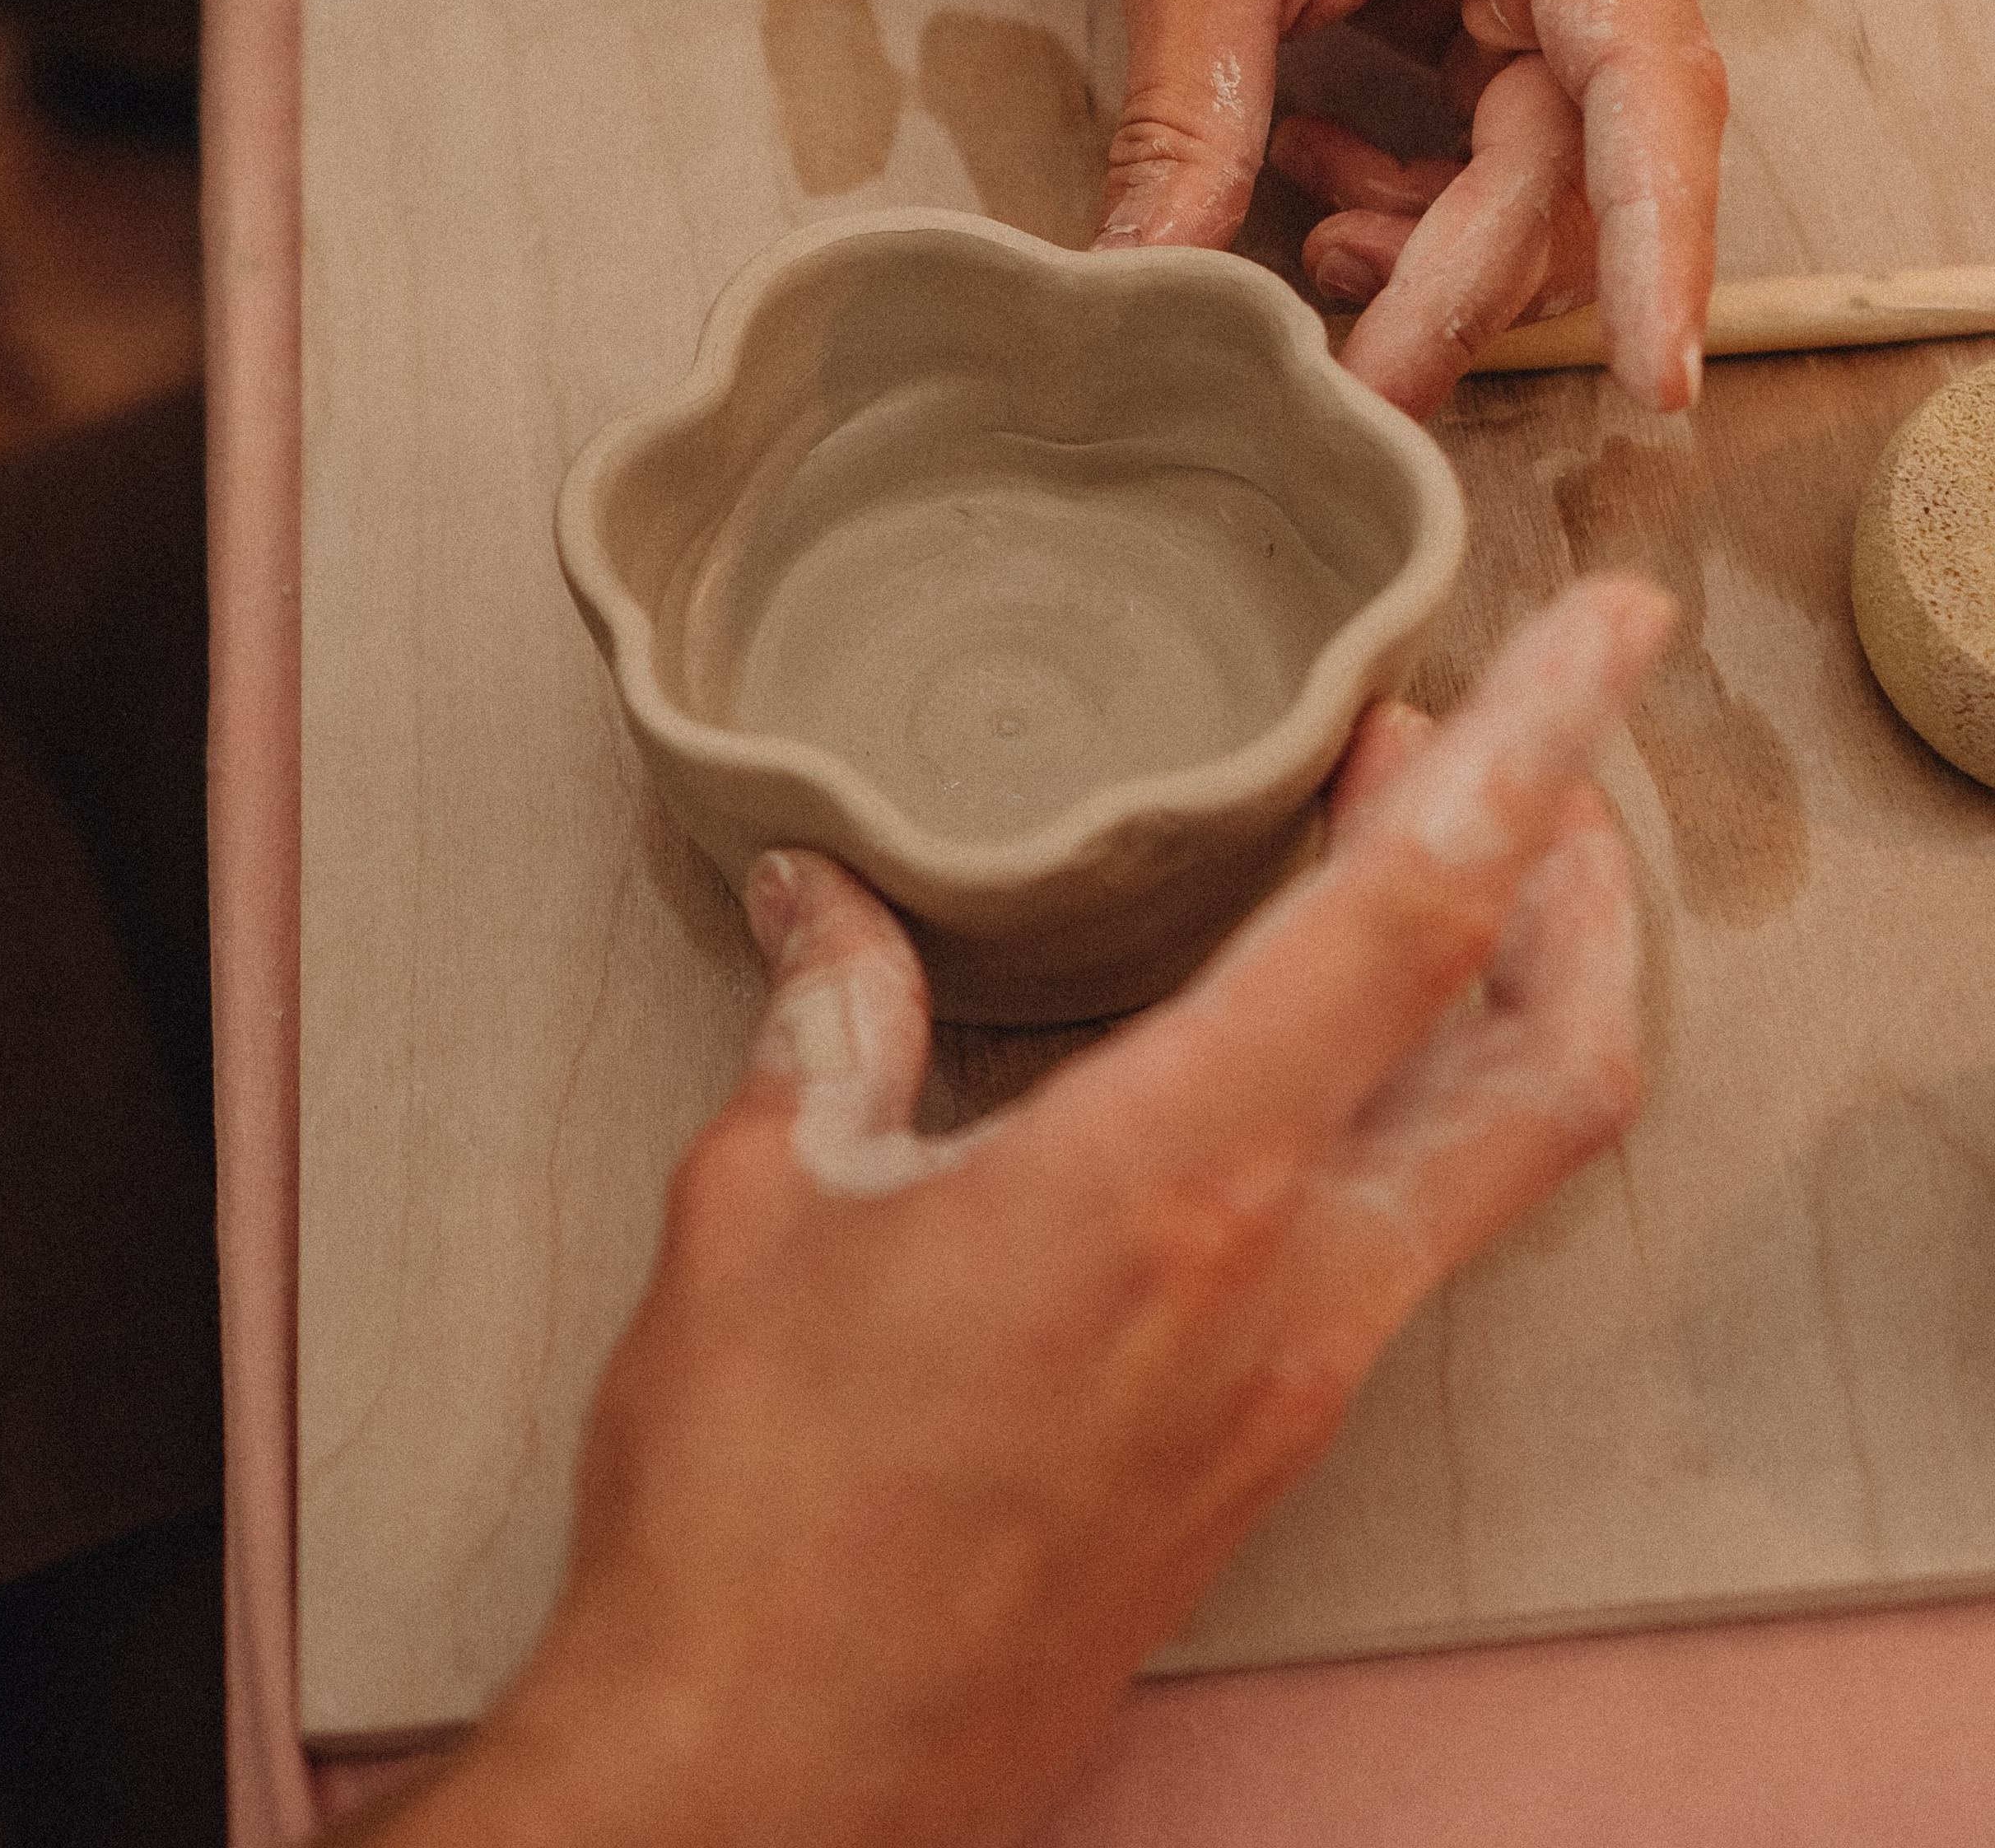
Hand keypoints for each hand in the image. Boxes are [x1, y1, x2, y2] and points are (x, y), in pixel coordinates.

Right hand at [387, 577, 1667, 1847]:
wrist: (781, 1785)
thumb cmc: (758, 1513)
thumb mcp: (764, 1209)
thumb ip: (826, 1022)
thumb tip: (824, 899)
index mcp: (1176, 1179)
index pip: (1417, 917)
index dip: (1534, 750)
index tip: (1608, 635)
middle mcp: (1290, 1279)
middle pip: (1550, 1051)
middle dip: (1577, 868)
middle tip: (1519, 745)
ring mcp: (1299, 1376)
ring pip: (1498, 1148)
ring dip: (1505, 985)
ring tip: (1425, 860)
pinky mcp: (1267, 1444)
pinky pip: (1408, 1230)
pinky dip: (1413, 1097)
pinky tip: (1307, 1049)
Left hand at [1071, 0, 1725, 416]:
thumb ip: (1192, 120)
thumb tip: (1151, 289)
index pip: (1647, 96)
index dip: (1659, 250)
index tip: (1654, 381)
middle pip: (1580, 170)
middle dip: (1465, 286)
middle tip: (1355, 387)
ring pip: (1541, 180)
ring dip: (1431, 245)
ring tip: (1309, 242)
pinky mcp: (1511, 3)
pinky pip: (1496, 149)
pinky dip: (1409, 192)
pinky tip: (1311, 171)